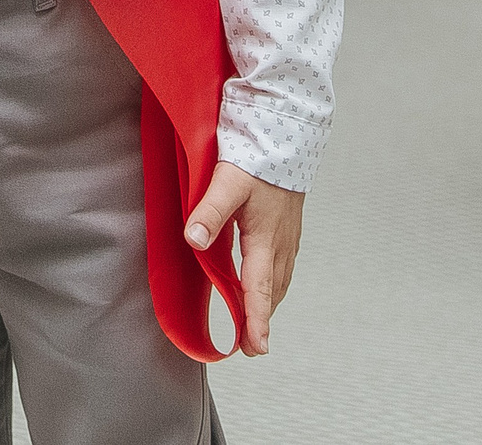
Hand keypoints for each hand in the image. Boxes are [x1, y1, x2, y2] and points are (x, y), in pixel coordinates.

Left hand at [184, 163, 304, 356]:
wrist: (286, 133)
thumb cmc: (257, 158)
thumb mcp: (227, 182)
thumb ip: (209, 212)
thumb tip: (193, 239)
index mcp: (265, 239)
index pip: (259, 290)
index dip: (256, 321)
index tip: (255, 348)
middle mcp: (281, 242)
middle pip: (272, 291)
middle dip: (262, 319)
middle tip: (252, 346)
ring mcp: (288, 235)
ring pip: (279, 279)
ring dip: (268, 301)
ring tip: (256, 322)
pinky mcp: (288, 226)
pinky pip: (282, 264)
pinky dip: (273, 282)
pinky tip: (264, 281)